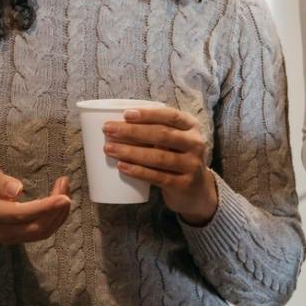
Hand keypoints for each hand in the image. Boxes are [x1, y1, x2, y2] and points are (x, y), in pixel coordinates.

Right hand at [0, 162, 71, 243]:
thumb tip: (18, 190)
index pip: (19, 214)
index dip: (43, 208)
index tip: (63, 197)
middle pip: (34, 227)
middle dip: (55, 209)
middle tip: (65, 184)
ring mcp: (8, 238)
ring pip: (41, 232)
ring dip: (58, 214)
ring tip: (65, 189)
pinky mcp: (18, 238)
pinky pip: (41, 233)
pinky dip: (55, 219)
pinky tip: (60, 202)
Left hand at [102, 106, 217, 224]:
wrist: (197, 191)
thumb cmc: (177, 157)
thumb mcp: (175, 140)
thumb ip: (157, 130)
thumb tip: (118, 122)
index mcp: (191, 127)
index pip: (171, 116)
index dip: (148, 114)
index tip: (126, 114)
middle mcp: (195, 144)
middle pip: (162, 135)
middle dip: (132, 131)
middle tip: (108, 130)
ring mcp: (192, 165)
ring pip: (158, 157)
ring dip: (131, 152)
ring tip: (109, 149)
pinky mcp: (184, 185)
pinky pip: (158, 177)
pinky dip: (138, 171)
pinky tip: (122, 167)